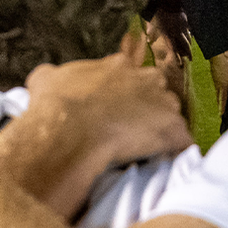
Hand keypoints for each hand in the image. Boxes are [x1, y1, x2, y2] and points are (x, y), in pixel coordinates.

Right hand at [23, 34, 192, 168]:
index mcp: (116, 67)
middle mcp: (144, 79)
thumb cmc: (55, 105)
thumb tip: (45, 80)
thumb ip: (50, 76)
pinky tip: (166, 161)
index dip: (124, 93)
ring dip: (162, 129)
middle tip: (131, 128)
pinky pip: (182, 142)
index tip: (116, 108)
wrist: (68, 129)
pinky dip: (176, 151)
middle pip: (156, 91)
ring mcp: (162, 103)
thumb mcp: (44, 80)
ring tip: (147, 149)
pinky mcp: (172, 130)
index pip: (130, 75)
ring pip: (171, 115)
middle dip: (148, 108)